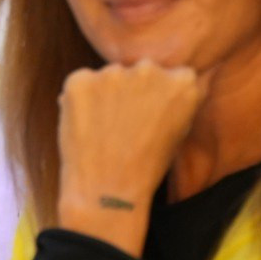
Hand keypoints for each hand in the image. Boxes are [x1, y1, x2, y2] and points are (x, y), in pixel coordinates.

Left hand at [54, 63, 205, 256]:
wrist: (109, 190)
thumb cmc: (147, 166)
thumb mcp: (179, 131)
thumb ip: (176, 99)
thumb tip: (171, 79)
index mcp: (182, 80)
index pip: (170, 74)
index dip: (157, 96)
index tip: (150, 115)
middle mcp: (149, 69)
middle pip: (137, 71)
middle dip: (130, 90)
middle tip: (123, 124)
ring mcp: (113, 72)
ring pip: (107, 78)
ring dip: (103, 95)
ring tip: (103, 130)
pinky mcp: (80, 80)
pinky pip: (79, 84)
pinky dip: (78, 101)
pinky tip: (84, 127)